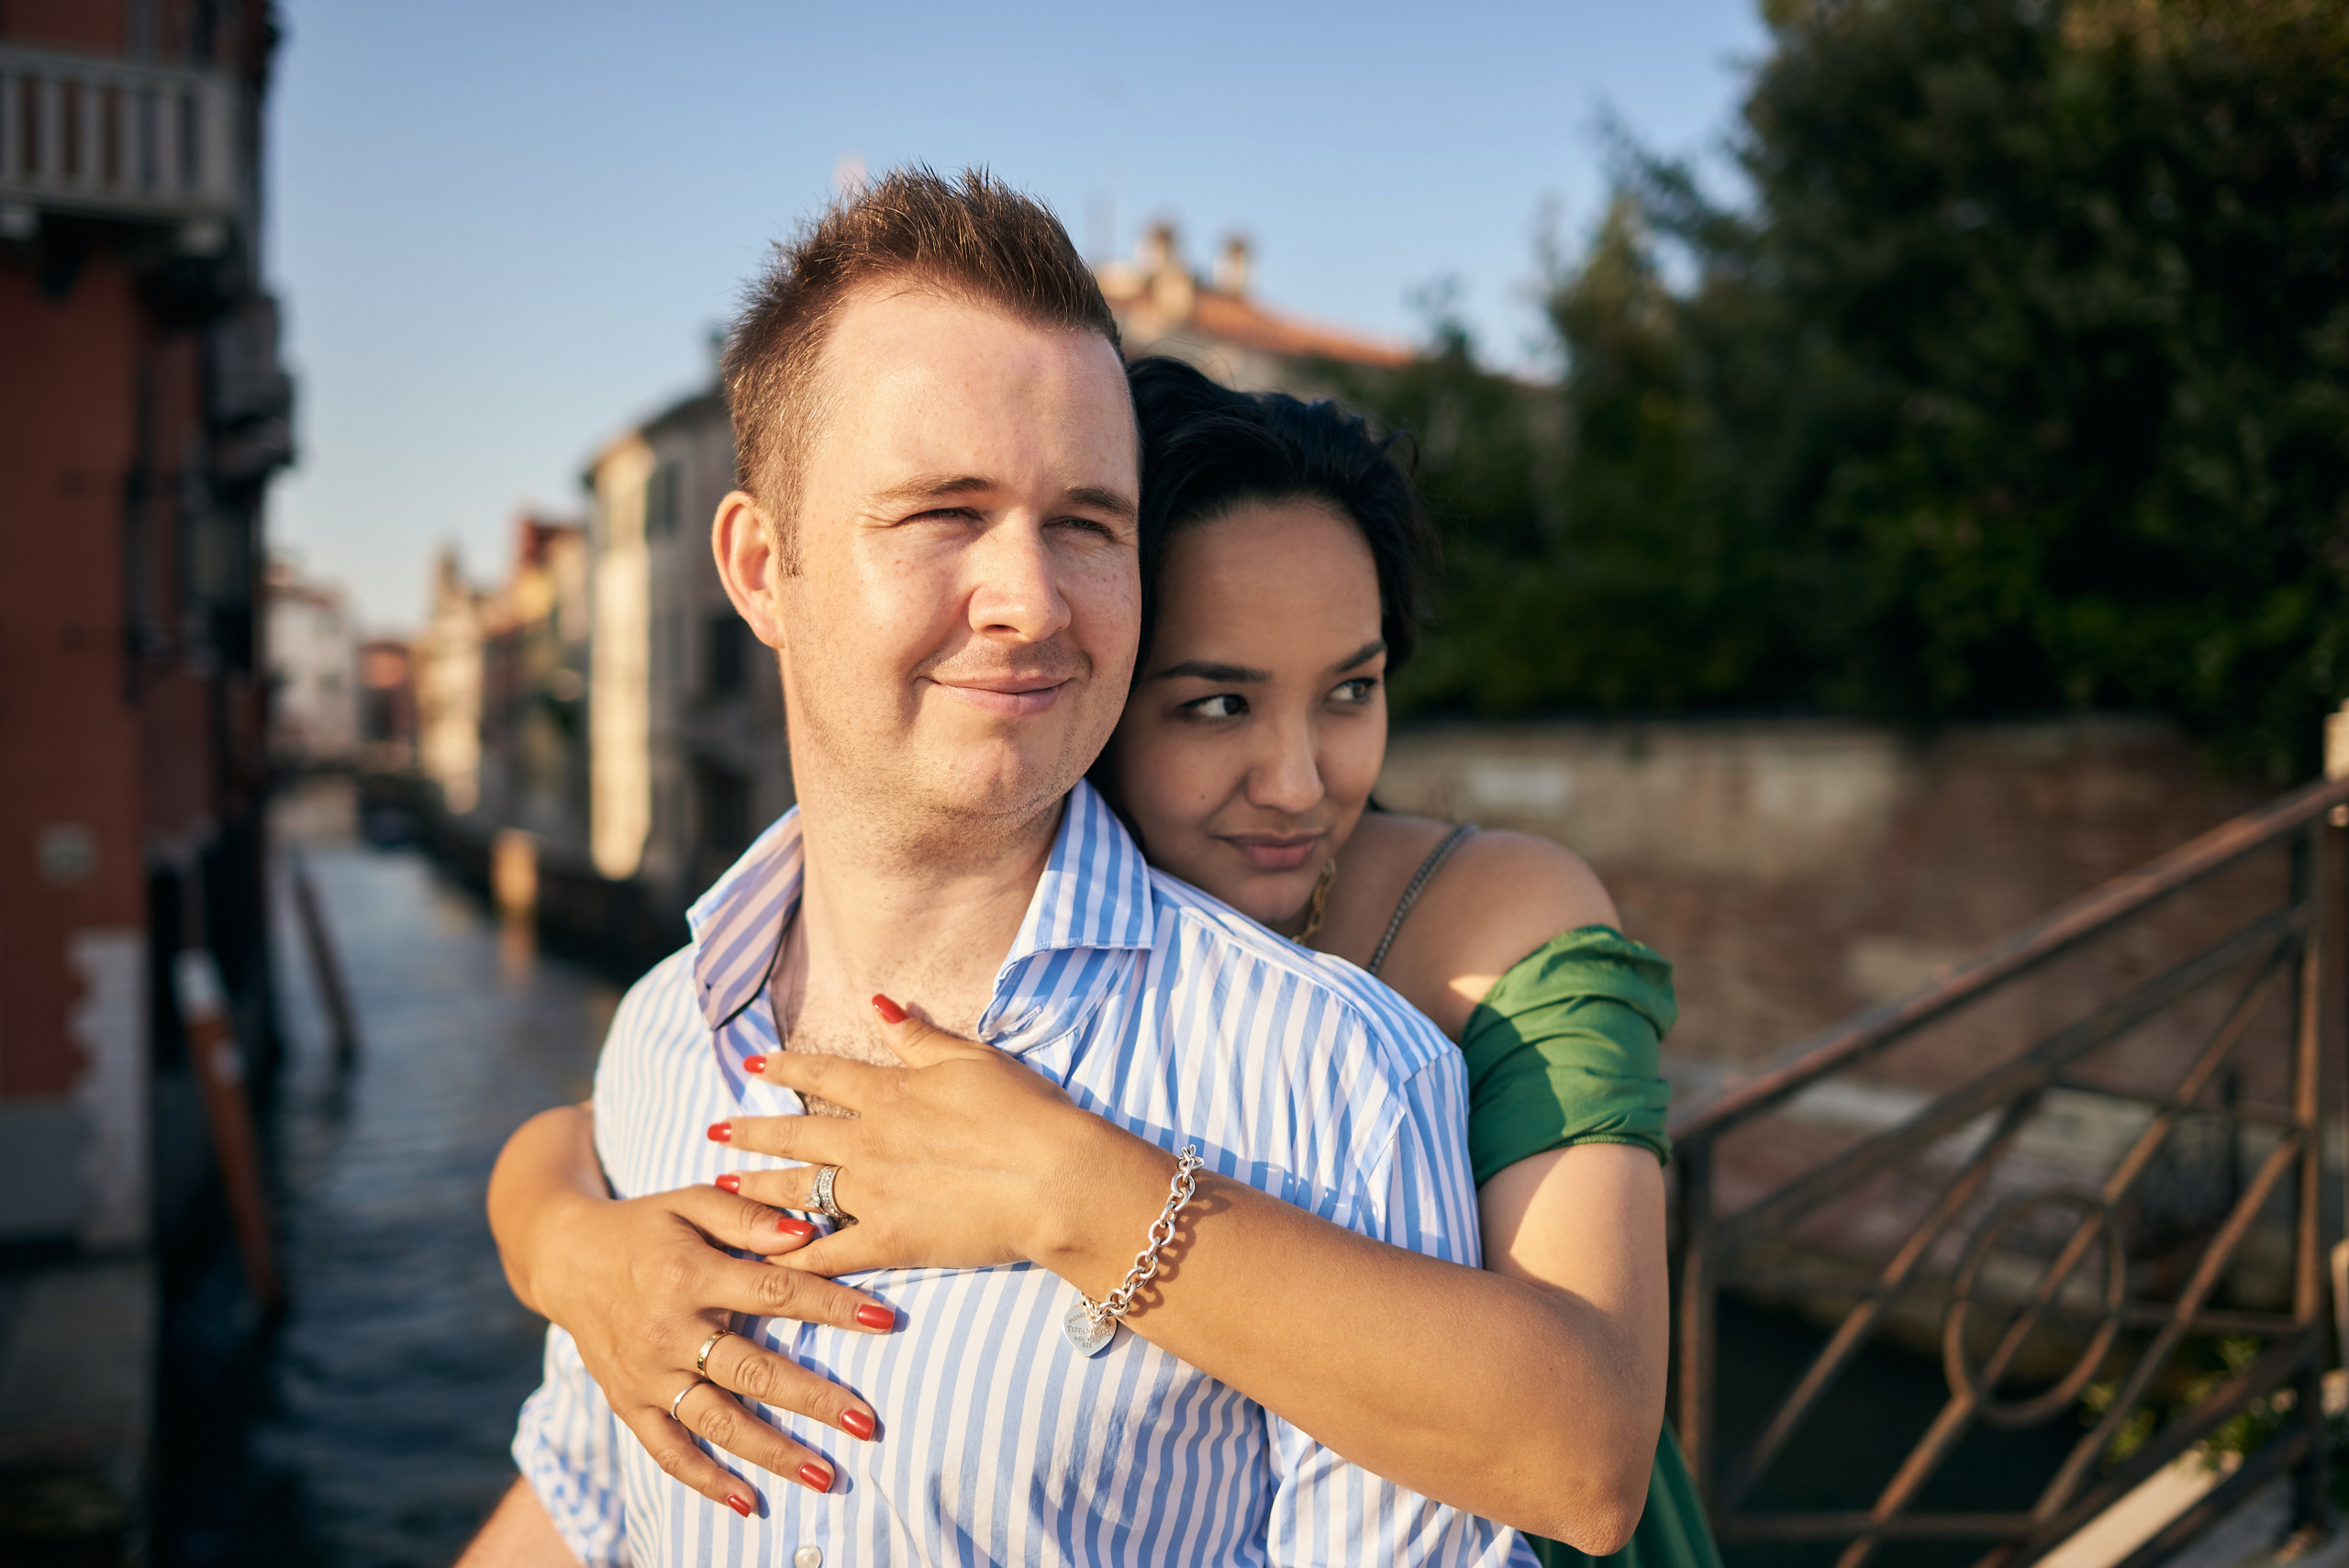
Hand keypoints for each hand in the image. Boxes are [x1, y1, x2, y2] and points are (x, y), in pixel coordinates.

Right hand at [527, 1180, 895, 1512]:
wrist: (564, 1258)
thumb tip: (809, 1234)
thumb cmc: (644, 1225)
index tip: (886, 1321)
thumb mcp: (690, 1202)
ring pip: (717, 1421)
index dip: (833, 1307)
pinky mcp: (628, 1403)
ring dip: (773, 1451)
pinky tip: (748, 1502)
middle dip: (815, 1399)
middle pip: (753, 1370)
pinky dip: (705, 1480)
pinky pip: (668, 1450)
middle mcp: (668, 1331)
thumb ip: (748, 1218)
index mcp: (689, 1275)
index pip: (776, 1293)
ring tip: (825, 1474)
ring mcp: (647, 1374)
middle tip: (867, 1422)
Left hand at [710, 995, 1171, 1282]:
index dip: (786, 1068)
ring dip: (756, 1188)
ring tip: (723, 1189)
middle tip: (713, 1131)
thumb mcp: (973, 1060)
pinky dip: (794, 1260)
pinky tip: (764, 1264)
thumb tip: (878, 1003)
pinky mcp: (888, 1240)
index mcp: (891, 1092)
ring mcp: (873, 1191)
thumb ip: (919, 1036)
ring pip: (797, 1189)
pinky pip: (828, 1253)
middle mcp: (870, 1139)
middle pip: (795, 1133)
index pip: (823, 1075)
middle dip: (751, 1132)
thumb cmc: (1026, 1114)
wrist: (1054, 1178)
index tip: (753, 1065)